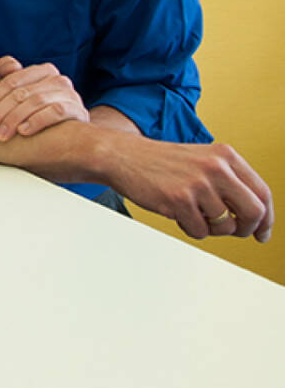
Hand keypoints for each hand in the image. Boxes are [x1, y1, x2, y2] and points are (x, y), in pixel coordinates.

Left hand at [0, 56, 88, 140]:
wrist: (73, 134)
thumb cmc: (41, 112)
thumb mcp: (23, 95)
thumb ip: (11, 79)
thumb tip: (5, 64)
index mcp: (42, 71)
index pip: (11, 81)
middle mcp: (58, 79)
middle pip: (20, 93)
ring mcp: (70, 94)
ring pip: (35, 101)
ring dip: (14, 119)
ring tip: (0, 135)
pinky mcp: (79, 110)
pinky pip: (56, 112)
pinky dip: (37, 120)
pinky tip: (23, 131)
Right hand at [111, 140, 272, 241]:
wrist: (121, 156)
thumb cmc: (160, 161)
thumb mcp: (201, 160)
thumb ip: (229, 181)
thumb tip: (254, 216)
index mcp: (225, 156)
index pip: (262, 193)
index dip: (267, 218)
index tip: (263, 231)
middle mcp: (215, 168)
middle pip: (253, 213)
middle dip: (245, 228)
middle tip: (234, 231)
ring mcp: (197, 184)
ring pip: (224, 226)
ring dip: (210, 228)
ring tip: (194, 213)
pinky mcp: (179, 200)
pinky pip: (200, 231)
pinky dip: (191, 228)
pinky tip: (179, 213)